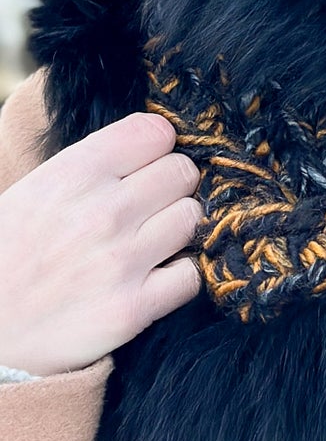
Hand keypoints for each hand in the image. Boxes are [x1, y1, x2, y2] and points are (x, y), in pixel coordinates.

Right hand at [0, 106, 203, 377]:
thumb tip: (155, 143)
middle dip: (170, 188)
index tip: (145, 166)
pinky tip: (152, 279)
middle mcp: (103, 212)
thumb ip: (91, 167)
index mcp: (73, 174)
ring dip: (176, 230)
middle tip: (148, 209)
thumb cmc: (9, 256)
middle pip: (183, 173)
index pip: (155, 133)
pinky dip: (178, 278)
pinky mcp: (133, 308)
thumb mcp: (35, 191)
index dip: (156, 149)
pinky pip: (191, 275)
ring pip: (192, 218)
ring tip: (146, 244)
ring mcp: (121, 260)